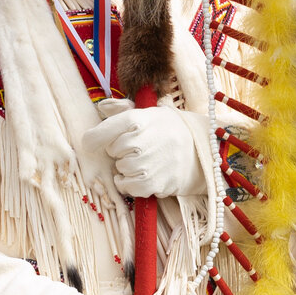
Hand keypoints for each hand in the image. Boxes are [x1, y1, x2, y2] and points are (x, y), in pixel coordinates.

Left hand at [80, 102, 203, 198]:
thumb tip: (102, 108)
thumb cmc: (171, 130)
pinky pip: (127, 186)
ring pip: (120, 169)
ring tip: (144, 160)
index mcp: (136, 119)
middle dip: (119, 150)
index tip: (93, 142)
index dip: (93, 139)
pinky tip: (141, 175)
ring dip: (127, 167)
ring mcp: (145, 164)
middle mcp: (138, 141)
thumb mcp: (150, 111)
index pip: (100, 132)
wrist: (202, 150)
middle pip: (111, 151)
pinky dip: (130, 184)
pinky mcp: (152, 183)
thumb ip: (123, 108)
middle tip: (138, 147)